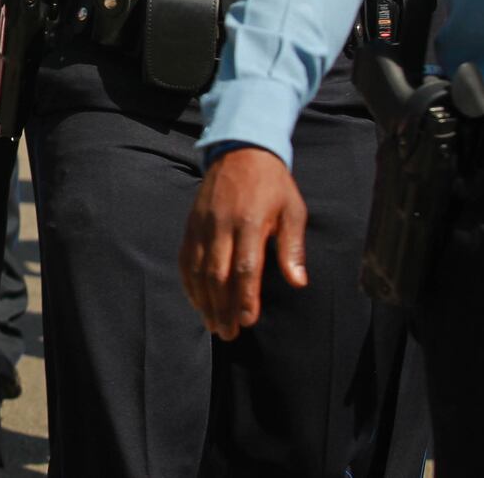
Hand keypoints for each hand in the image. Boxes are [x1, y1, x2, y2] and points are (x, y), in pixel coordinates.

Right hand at [179, 146, 307, 340]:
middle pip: (217, 274)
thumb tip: (298, 282)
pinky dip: (189, 282)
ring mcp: (202, 224)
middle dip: (222, 307)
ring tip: (213, 324)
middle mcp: (222, 225)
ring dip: (203, 300)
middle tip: (228, 333)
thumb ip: (292, 247)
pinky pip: (185, 257)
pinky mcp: (191, 223)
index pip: (245, 268)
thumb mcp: (293, 210)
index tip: (247, 321)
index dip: (245, 297)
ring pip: (198, 269)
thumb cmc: (273, 184)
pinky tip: (196, 299)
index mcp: (250, 222)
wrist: (240, 150)